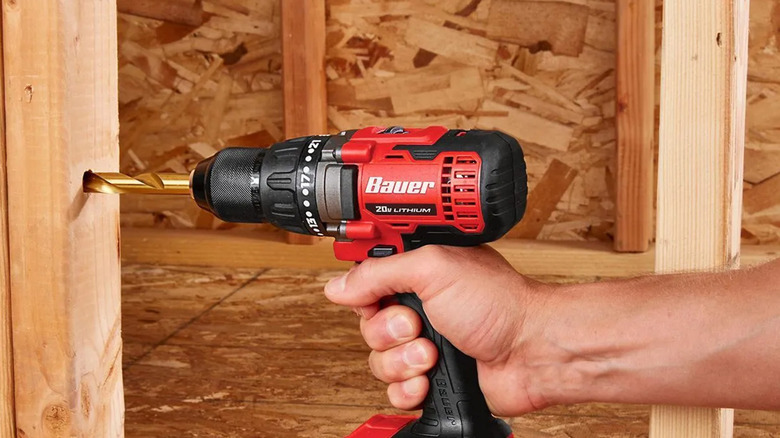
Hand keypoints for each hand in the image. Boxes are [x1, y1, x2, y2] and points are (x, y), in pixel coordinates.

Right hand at [324, 245, 548, 415]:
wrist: (532, 351)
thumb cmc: (500, 303)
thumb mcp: (433, 269)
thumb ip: (380, 273)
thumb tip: (339, 285)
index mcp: (418, 274)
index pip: (367, 281)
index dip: (362, 291)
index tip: (371, 298)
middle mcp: (419, 308)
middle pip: (367, 324)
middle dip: (387, 330)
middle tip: (416, 324)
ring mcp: (425, 344)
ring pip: (378, 360)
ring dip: (402, 360)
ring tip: (431, 353)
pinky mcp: (431, 378)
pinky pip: (394, 390)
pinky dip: (408, 389)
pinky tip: (429, 379)